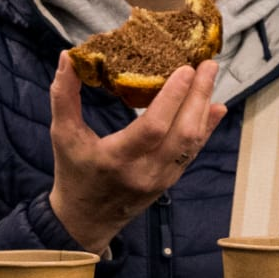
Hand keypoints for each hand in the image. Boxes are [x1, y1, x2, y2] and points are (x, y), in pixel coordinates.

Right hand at [47, 56, 226, 254]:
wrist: (85, 220)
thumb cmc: (73, 173)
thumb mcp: (63, 135)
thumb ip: (64, 95)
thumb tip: (67, 56)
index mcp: (116, 159)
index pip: (153, 128)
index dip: (172, 98)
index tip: (185, 69)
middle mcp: (145, 171)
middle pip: (183, 133)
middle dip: (198, 95)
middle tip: (207, 64)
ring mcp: (162, 178)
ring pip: (193, 142)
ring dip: (204, 107)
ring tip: (210, 76)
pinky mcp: (171, 180)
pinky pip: (193, 151)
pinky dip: (207, 128)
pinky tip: (216, 106)